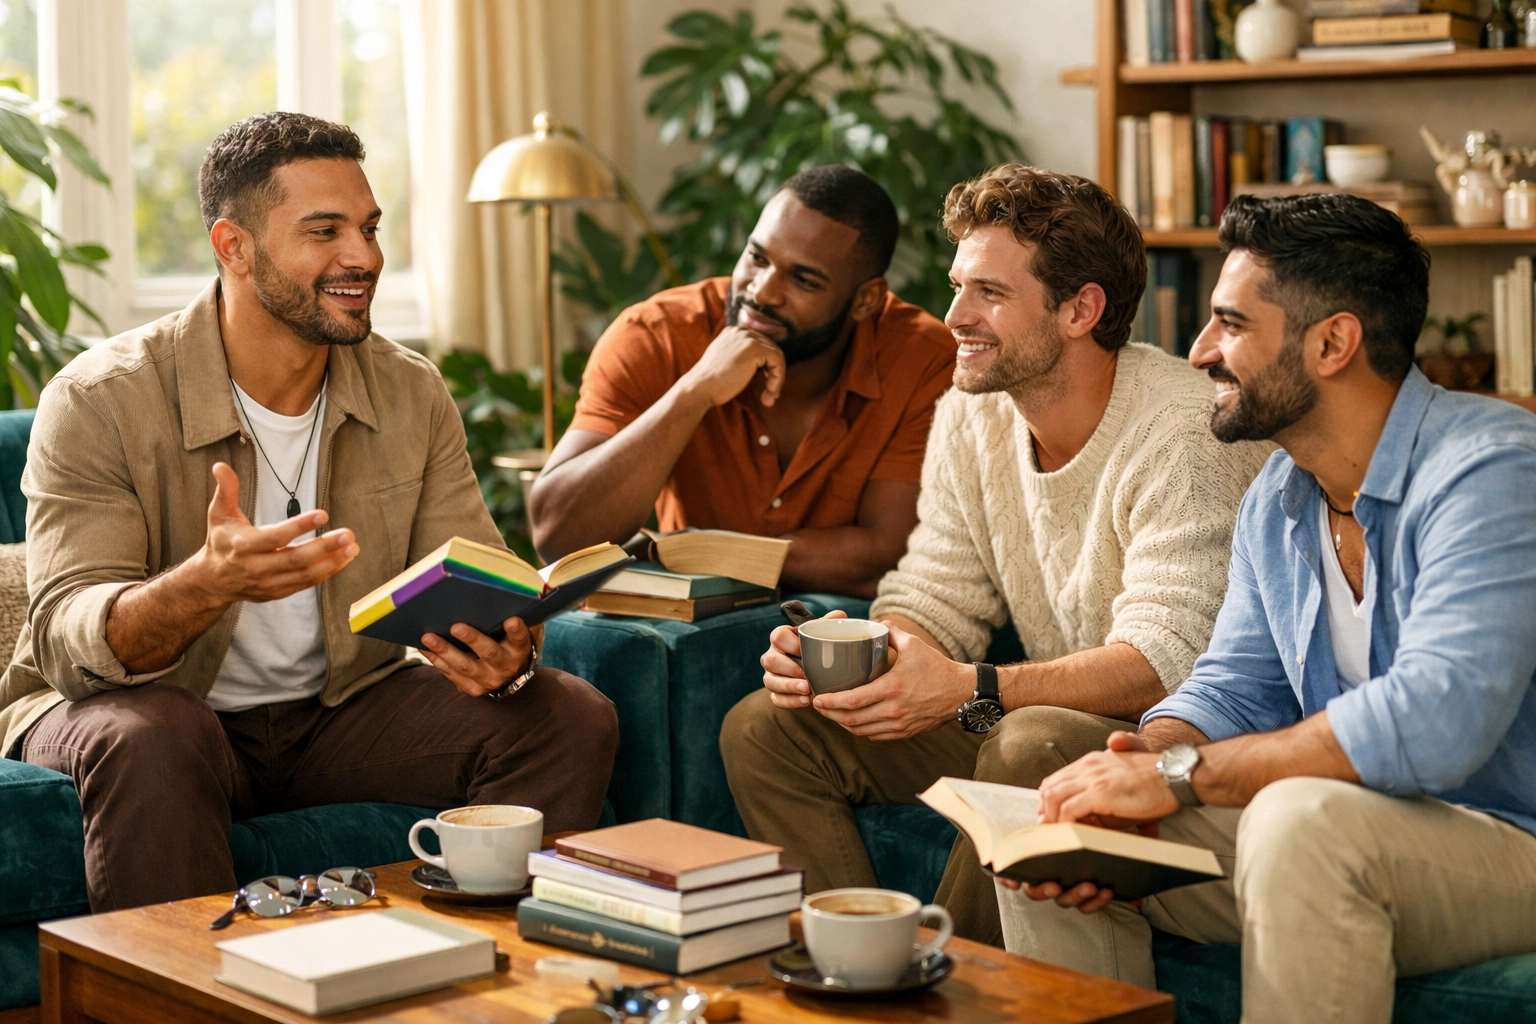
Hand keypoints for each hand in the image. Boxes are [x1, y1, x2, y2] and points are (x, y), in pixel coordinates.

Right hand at [191, 463, 357, 604]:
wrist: (213, 580)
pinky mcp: (278, 592)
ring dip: (332, 561)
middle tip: (348, 534)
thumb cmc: (222, 541)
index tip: (323, 515)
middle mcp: (257, 567)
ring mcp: (268, 583)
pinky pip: (307, 583)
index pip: (276, 537)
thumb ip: (226, 490)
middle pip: (295, 558)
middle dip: (324, 547)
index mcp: (243, 546)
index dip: (300, 526)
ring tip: (352, 546)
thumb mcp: (219, 514)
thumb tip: (221, 466)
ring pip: (305, 574)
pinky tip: (344, 559)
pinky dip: (327, 572)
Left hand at [419, 615, 534, 697]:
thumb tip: (500, 590)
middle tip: (456, 627)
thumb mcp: (514, 631)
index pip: (520, 638)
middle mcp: (506, 666)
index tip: (511, 620)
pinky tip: (425, 647)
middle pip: (489, 652)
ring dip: (445, 651)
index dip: (517, 630)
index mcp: (519, 649)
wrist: (507, 675)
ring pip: (465, 666)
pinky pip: (452, 674)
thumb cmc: (506, 642)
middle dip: (472, 639)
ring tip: (428, 637)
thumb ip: (511, 614)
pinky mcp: (473, 688)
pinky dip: (437, 660)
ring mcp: (489, 680)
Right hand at [679, 324, 787, 407]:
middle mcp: (741, 331)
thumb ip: (743, 358)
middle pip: (771, 349)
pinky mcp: (755, 349)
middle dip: (774, 373)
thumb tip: (766, 366)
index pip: (762, 345)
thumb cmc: (712, 383)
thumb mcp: (728, 363)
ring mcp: (748, 338)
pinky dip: (778, 379)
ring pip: (777, 356)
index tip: (766, 384)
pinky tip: (769, 392)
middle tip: (771, 394)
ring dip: (777, 379)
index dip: (767, 366)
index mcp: (734, 332)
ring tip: (770, 396)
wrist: (700, 387)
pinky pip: (778, 362)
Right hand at [760, 610, 845, 708]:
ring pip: (770, 681)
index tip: (803, 650)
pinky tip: (805, 701)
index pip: (777, 636)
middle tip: (806, 676)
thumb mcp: (823, 635)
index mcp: (782, 638)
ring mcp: (772, 675)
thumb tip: (840, 615)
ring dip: (789, 687)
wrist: (818, 670)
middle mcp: (773, 655)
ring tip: (807, 691)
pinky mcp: (775, 692)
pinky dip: (790, 701)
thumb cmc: (818, 649)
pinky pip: (776, 698)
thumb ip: (829, 625)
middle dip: (788, 669)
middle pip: (769, 660)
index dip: (789, 644)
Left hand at [809, 624, 972, 740]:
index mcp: (892, 688)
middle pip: (852, 720)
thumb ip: (890, 631)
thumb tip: (873, 623)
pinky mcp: (905, 733)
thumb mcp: (913, 644)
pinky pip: (875, 736)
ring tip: (831, 713)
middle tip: (818, 706)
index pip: (853, 700)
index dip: (831, 702)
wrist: (960, 692)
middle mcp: (894, 710)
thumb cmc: (936, 667)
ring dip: (842, 724)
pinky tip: (852, 721)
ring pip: (861, 731)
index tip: (817, 698)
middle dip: (830, 715)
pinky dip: (859, 731)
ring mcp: (899, 725)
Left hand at [1002, 731, 1162, 915]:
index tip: (1051, 821)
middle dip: (1044, 812)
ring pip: (1052, 798)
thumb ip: (1101, 799)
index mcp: (1091, 762)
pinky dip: (1064, 824)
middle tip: (1049, 833)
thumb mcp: (1120, 787)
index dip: (1049, 802)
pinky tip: (1069, 836)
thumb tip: (1087, 822)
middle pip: (1048, 787)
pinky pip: (1069, 810)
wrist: (1175, 776)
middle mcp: (1087, 766)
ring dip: (1051, 819)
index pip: (1056, 780)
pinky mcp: (1100, 793)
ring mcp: (1092, 778)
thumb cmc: (1153, 785)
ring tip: (1056, 837)